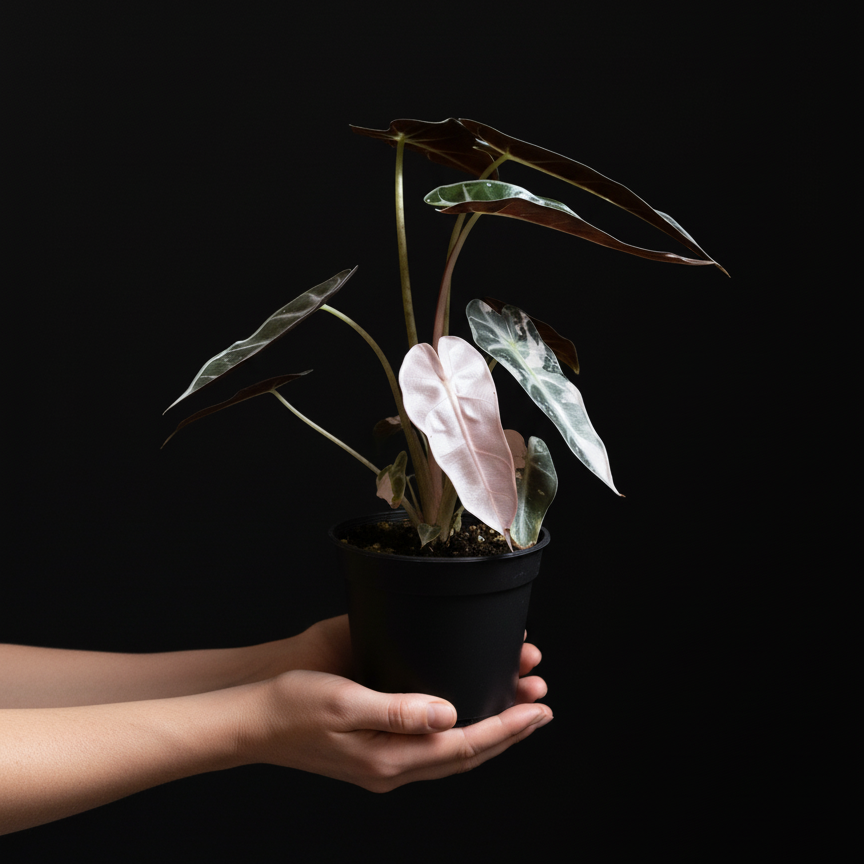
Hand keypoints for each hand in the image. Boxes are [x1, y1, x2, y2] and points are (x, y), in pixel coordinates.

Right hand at [238, 615, 551, 791]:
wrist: (255, 723)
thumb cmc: (293, 706)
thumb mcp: (345, 701)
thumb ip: (399, 710)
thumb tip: (448, 714)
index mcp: (390, 758)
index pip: (464, 746)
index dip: (506, 727)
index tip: (539, 709)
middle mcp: (393, 768)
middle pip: (466, 756)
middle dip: (509, 731)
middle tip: (541, 708)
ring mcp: (385, 766)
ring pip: (452, 757)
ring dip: (489, 734)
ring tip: (517, 710)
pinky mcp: (376, 756)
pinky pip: (432, 752)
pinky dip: (460, 737)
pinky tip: (465, 719)